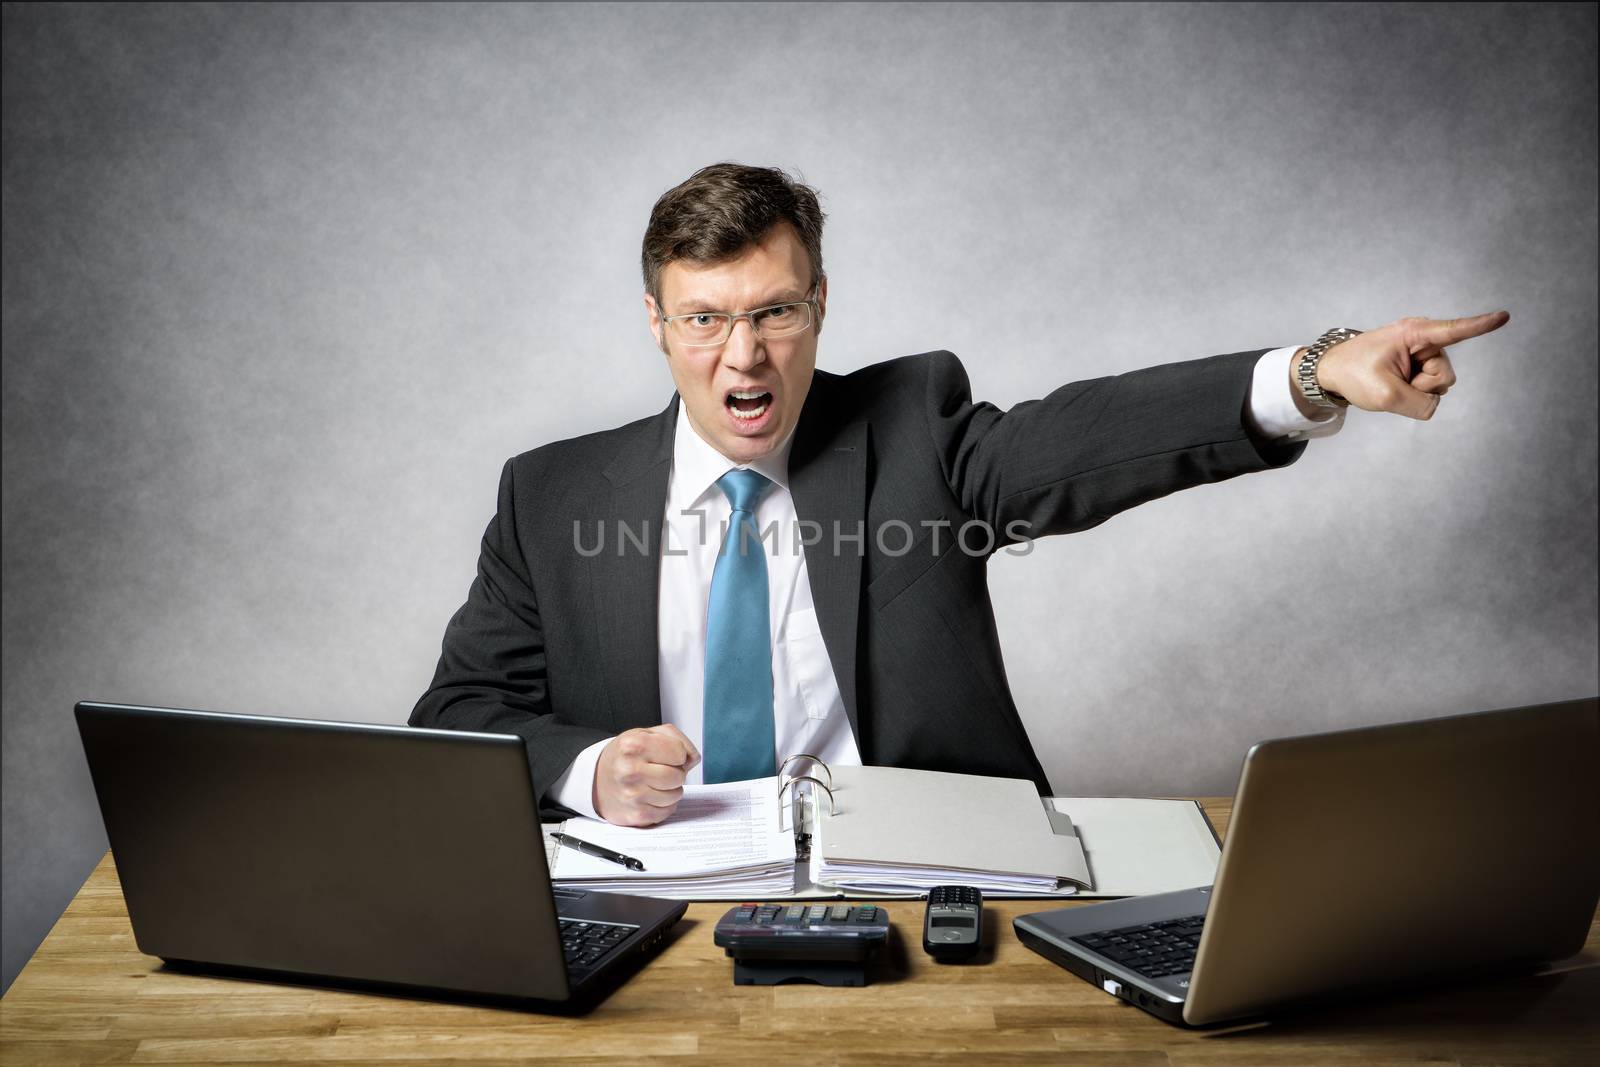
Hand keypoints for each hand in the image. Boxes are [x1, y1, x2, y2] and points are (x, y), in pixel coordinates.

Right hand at [593, 724, 700, 826]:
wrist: (597, 780)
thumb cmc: (626, 756)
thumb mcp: (647, 734)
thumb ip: (676, 739)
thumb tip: (692, 759)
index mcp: (633, 745)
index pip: (679, 753)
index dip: (677, 753)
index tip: (665, 754)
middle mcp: (630, 770)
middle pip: (678, 776)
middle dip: (675, 773)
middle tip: (659, 770)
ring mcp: (632, 795)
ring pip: (676, 796)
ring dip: (670, 790)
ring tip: (653, 783)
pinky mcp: (636, 815)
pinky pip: (668, 811)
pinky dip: (663, 805)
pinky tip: (649, 796)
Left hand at [1313, 310, 1509, 420]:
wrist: (1333, 371)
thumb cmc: (1354, 373)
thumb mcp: (1384, 394)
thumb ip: (1418, 404)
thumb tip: (1434, 405)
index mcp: (1414, 334)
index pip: (1454, 331)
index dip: (1480, 326)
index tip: (1504, 316)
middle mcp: (1424, 340)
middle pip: (1444, 376)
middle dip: (1422, 387)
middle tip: (1392, 381)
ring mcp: (1423, 354)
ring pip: (1439, 385)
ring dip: (1416, 390)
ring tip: (1392, 381)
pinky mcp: (1420, 366)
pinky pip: (1429, 388)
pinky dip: (1412, 392)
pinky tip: (1396, 384)